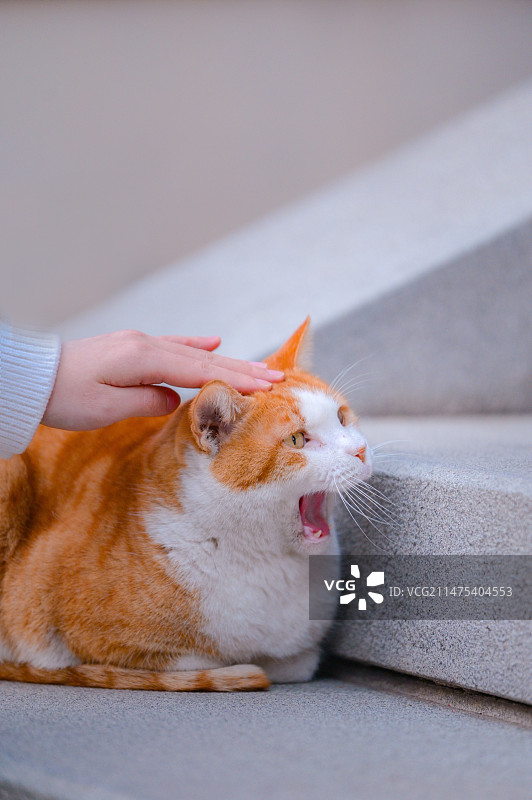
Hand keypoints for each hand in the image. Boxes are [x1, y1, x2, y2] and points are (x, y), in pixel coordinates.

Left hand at [42, 330, 283, 429]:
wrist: (35, 378)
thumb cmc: (66, 396)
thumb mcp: (106, 409)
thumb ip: (147, 402)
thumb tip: (176, 399)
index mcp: (144, 358)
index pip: (200, 371)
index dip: (235, 379)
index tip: (267, 386)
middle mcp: (147, 344)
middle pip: (204, 359)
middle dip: (243, 369)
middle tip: (278, 377)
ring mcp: (141, 343)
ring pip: (194, 353)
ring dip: (228, 360)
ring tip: (259, 367)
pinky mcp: (133, 348)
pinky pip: (174, 346)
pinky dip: (197, 346)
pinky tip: (215, 343)